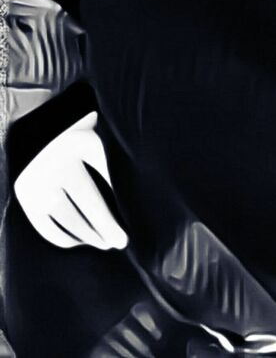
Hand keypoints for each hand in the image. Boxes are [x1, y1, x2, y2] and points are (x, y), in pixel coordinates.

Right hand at [13, 111, 128, 250]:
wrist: (43, 132)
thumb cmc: (85, 137)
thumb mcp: (102, 136)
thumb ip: (118, 154)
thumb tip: (148, 180)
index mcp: (81, 142)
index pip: (105, 179)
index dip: (117, 205)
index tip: (129, 229)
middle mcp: (57, 161)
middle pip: (86, 203)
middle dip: (105, 226)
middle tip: (121, 243)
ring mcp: (39, 179)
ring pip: (67, 217)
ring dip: (87, 235)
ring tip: (105, 243)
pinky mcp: (25, 195)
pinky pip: (46, 225)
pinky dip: (63, 238)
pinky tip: (81, 241)